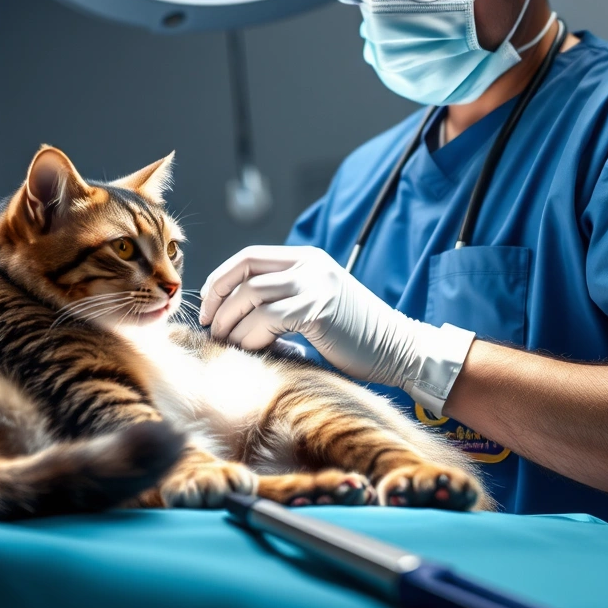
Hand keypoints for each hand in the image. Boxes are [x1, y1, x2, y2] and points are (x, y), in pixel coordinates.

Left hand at [199, 245, 473, 412]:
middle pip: (243, 272)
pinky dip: (251, 337)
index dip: (220, 280)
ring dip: (231, 323)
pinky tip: (253, 350)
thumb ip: (282, 299)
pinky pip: (267, 319)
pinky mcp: (318, 309)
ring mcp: (315, 283)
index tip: (208, 309)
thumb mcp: (315, 304)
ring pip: (250, 296)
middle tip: (211, 328)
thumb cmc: (353, 338)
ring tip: (228, 344)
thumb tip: (229, 315)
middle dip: (218, 301)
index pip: (247, 257)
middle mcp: (309, 264)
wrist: (399, 350)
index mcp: (306, 257)